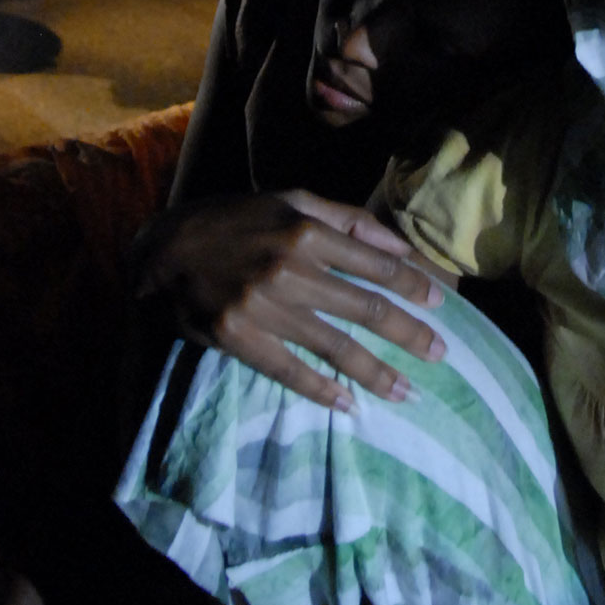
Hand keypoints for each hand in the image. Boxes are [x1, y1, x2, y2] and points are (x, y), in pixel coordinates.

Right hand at [135, 190, 447, 410]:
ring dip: (376, 372)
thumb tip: (398, 242)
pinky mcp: (238, 338)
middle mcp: (290, 268)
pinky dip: (322, 390)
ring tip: (407, 392)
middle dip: (409, 333)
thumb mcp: (288, 200)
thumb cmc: (233, 221)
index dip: (412, 285)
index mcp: (305, 231)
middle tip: (442, 353)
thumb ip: (345, 218)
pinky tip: (349, 404)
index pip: (375, 263)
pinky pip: (290, 369)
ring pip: (334, 345)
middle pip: (364, 308)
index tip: (441, 303)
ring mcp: (264, 307)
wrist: (162, 251)